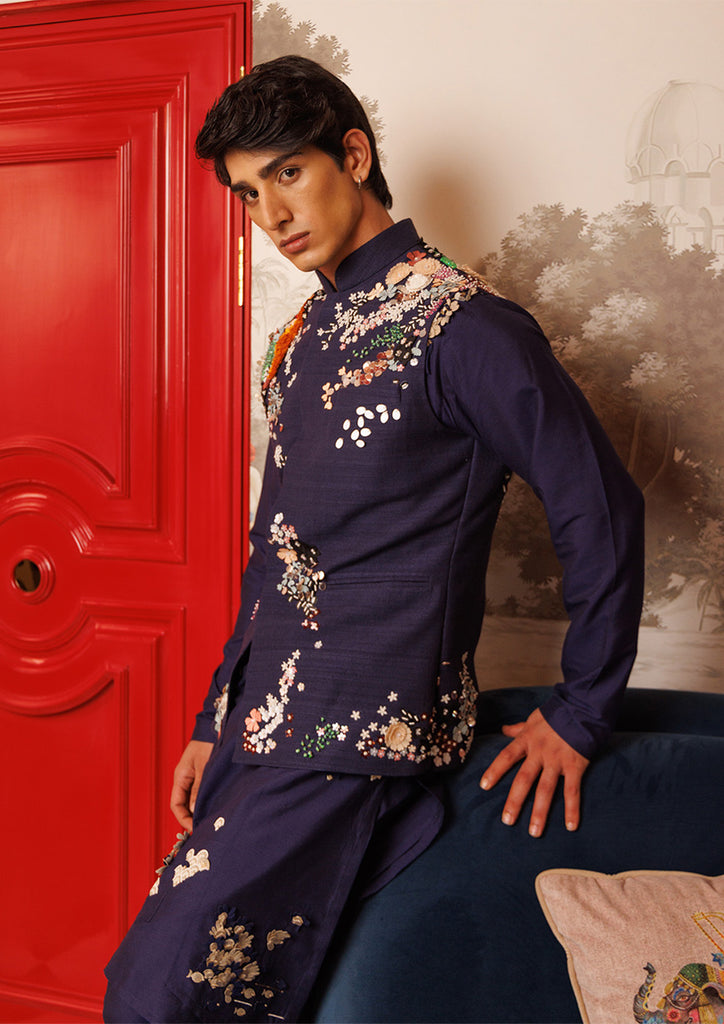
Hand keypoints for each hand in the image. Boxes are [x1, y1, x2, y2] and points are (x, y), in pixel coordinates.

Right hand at [170, 740, 213, 831]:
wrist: (218, 724)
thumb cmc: (209, 742)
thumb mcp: (204, 766)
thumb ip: (198, 788)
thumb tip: (193, 810)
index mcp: (180, 776)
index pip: (176, 805)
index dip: (183, 819)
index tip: (195, 829)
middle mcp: (185, 779)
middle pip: (184, 805)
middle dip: (192, 818)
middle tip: (206, 830)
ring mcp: (194, 777)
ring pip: (194, 800)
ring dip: (201, 810)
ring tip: (212, 821)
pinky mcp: (204, 775)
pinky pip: (202, 793)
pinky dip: (206, 802)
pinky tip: (217, 807)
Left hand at [479, 708, 588, 836]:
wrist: (583, 708)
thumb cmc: (557, 714)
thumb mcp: (533, 719)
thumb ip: (518, 728)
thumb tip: (503, 729)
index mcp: (527, 740)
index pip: (506, 756)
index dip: (495, 770)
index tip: (483, 786)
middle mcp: (540, 752)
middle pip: (524, 779)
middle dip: (515, 801)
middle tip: (507, 821)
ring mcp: (557, 760)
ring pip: (546, 789)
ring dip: (540, 812)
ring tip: (534, 832)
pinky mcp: (575, 766)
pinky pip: (573, 791)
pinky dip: (572, 809)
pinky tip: (570, 826)